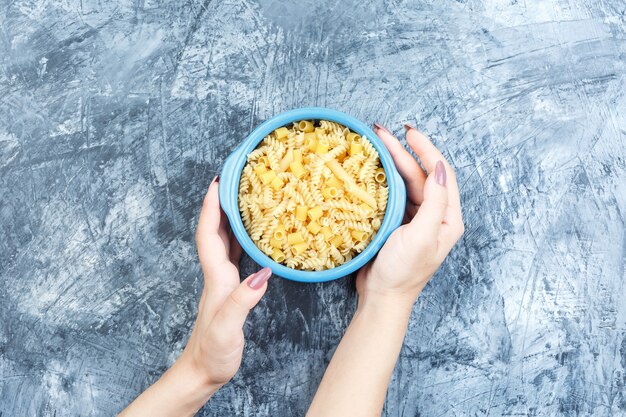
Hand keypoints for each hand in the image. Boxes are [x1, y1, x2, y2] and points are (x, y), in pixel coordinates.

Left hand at [119, 178, 271, 416]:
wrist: (202, 370)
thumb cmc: (213, 352)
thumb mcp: (228, 327)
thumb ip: (243, 300)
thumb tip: (263, 273)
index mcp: (216, 277)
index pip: (209, 234)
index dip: (210, 207)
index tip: (217, 182)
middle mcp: (217, 274)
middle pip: (215, 230)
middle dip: (219, 202)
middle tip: (232, 179)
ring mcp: (222, 280)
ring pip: (224, 239)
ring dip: (229, 216)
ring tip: (242, 196)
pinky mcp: (230, 288)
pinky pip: (235, 254)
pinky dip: (241, 237)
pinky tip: (252, 233)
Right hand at [356, 124, 463, 306]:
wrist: (382, 297)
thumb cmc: (403, 271)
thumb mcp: (422, 236)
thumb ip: (434, 202)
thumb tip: (439, 168)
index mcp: (449, 218)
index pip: (442, 173)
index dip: (427, 149)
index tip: (409, 133)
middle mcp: (436, 215)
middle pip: (422, 174)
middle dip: (405, 151)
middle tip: (384, 132)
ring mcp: (417, 218)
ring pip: (408, 181)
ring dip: (394, 162)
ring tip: (377, 143)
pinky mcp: (399, 222)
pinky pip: (395, 193)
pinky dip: (385, 178)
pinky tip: (373, 168)